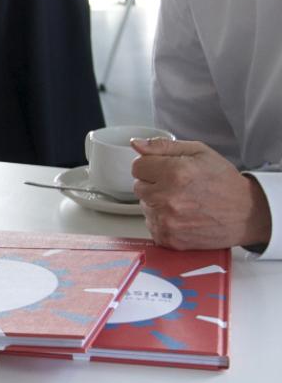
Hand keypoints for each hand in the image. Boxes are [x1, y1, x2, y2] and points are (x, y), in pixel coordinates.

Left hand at [131, 137, 271, 249]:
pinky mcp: (168, 238)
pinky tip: (181, 216)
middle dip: (153, 184)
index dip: (151, 166)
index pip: (137, 166)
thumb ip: (163, 146)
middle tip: (176, 186)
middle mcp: (166, 198)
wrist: (246, 214)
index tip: (164, 170)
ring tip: (182, 201)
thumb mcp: (198, 152)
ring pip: (144, 206)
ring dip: (157, 203)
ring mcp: (166, 221)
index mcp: (173, 173)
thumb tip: (136, 144)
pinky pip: (151, 224)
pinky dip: (162, 220)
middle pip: (138, 187)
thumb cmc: (223, 181)